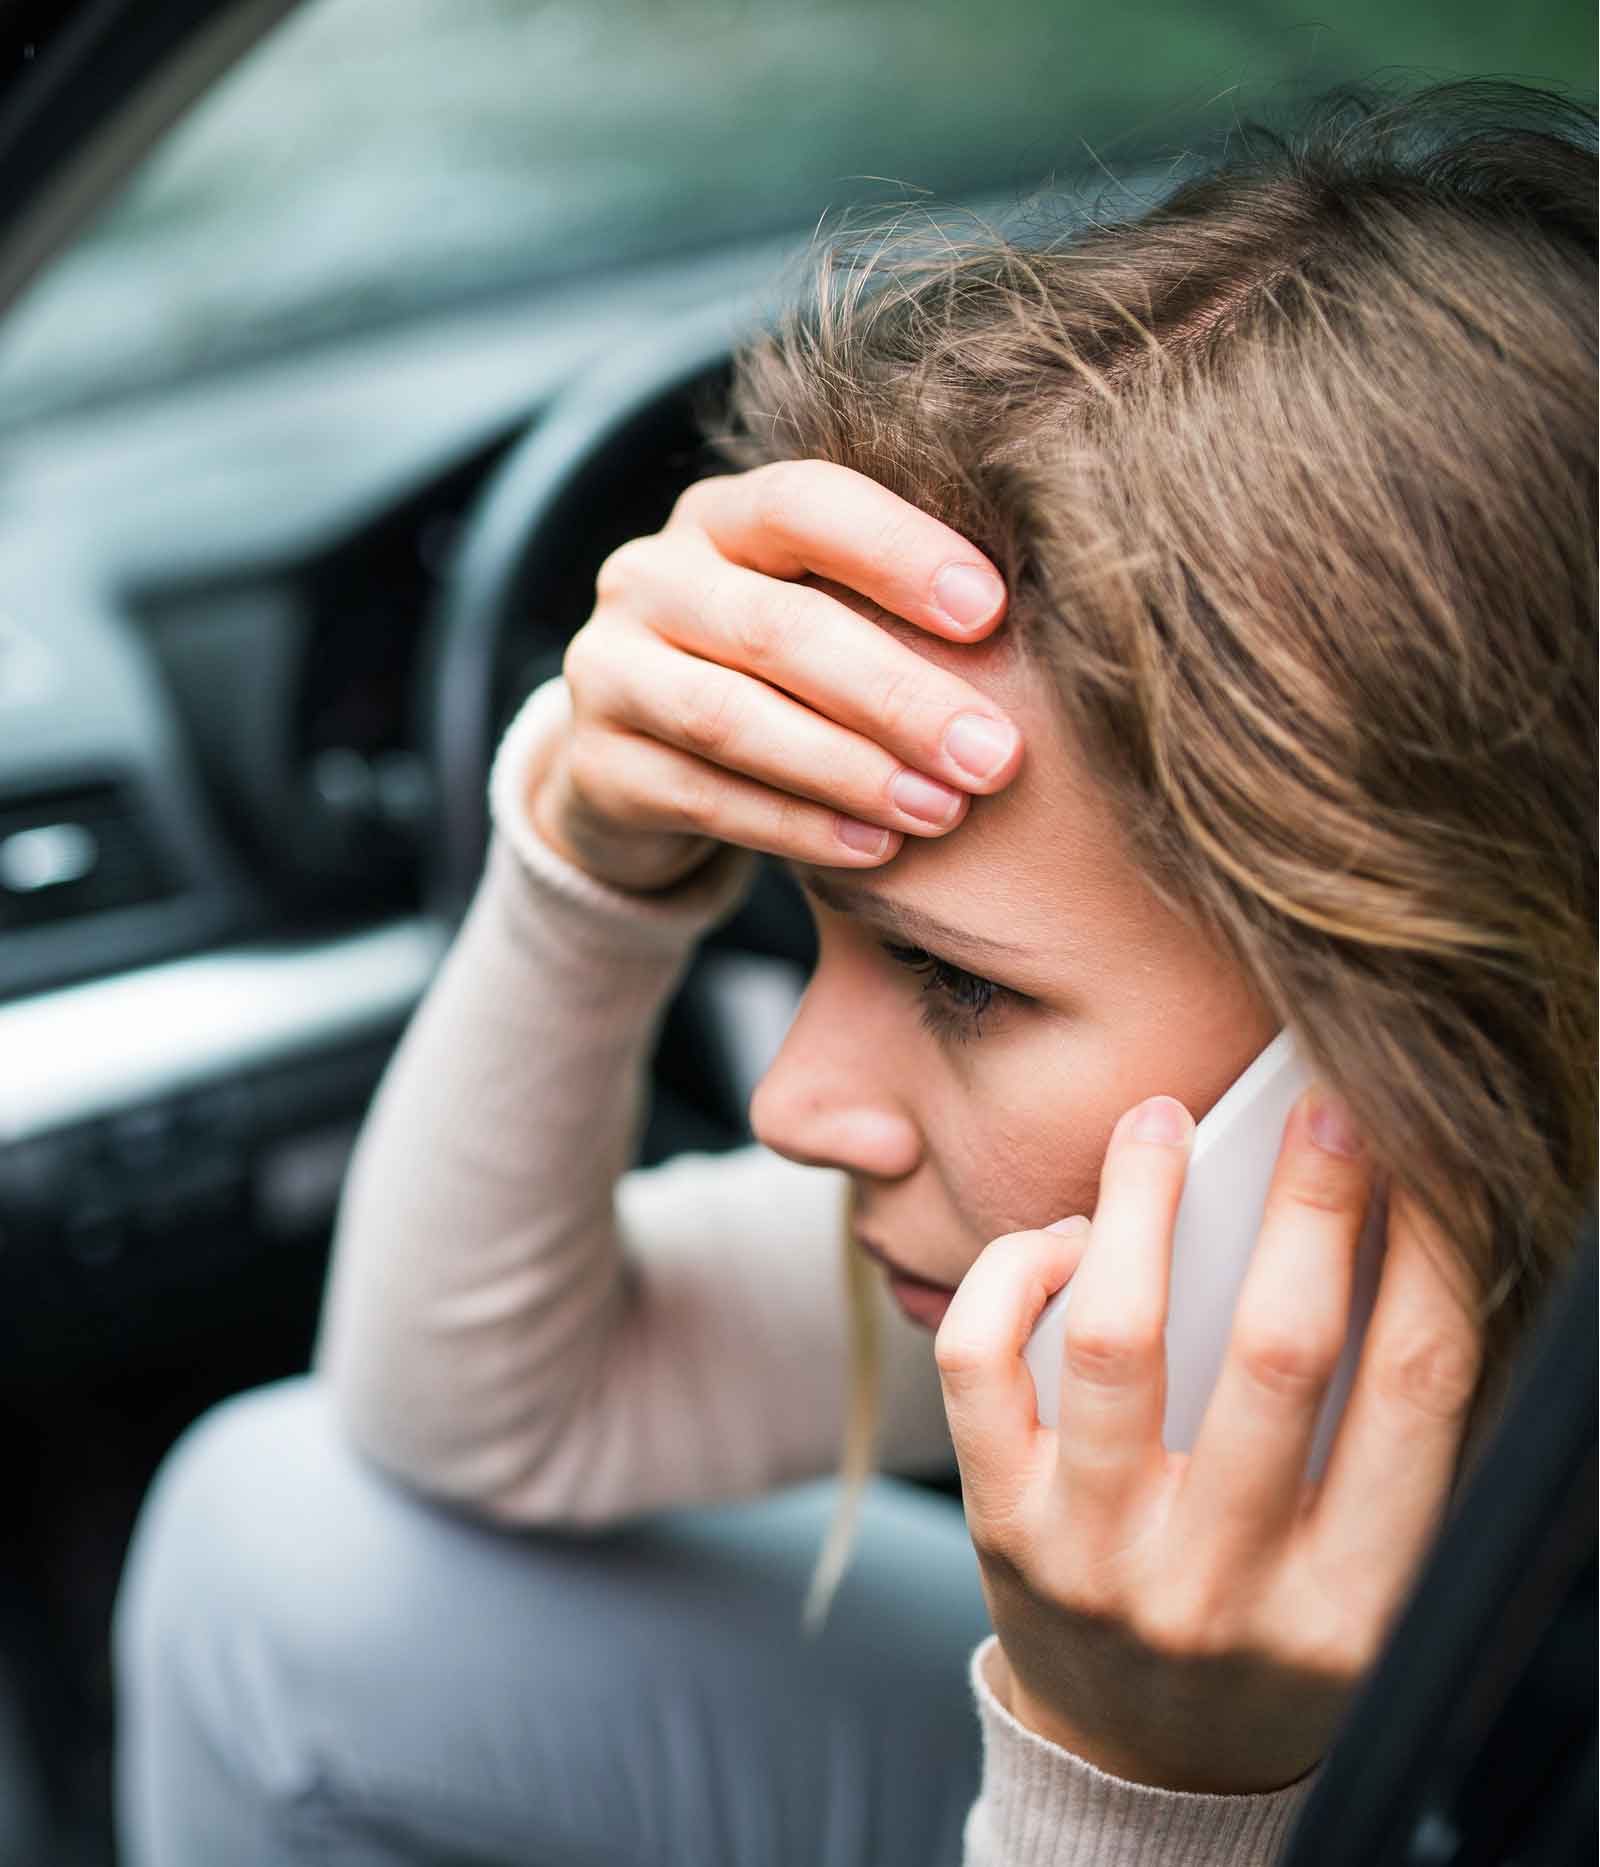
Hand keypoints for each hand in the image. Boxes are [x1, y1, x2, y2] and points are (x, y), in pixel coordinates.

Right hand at [529, 459, 1022, 892]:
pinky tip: (873, 848)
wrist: (637, 764)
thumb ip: (886, 613)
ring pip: (731, 718)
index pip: (803, 502)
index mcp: (721, 518)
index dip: (897, 551)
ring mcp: (608, 671)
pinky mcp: (596, 768)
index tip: (991, 611)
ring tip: (942, 811)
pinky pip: (703, 797)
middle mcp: (651, 578)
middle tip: (993, 754)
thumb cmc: (772, 680)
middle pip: (776, 627)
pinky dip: (797, 827)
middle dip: (898, 694)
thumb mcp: (817, 619)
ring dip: (850, 768)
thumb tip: (1029, 642)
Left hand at [935, 1088, 1484, 1794]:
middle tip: (1320, 1106)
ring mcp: (1100, 1555)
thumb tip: (1360, 1231)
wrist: (1142, 1767)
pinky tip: (1061, 1240)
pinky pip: (980, 1363)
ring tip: (1157, 1124)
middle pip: (1281, 1352)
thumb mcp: (1353, 1569)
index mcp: (1353, 1597)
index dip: (1435, 1251)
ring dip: (1142, 1204)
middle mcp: (1225, 1584)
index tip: (1426, 1156)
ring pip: (1116, 1338)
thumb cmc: (1264, 1634)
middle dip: (1312, 1204)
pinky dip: (1016, 1271)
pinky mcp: (1000, 1524)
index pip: (1418, 1389)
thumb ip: (1369, 1432)